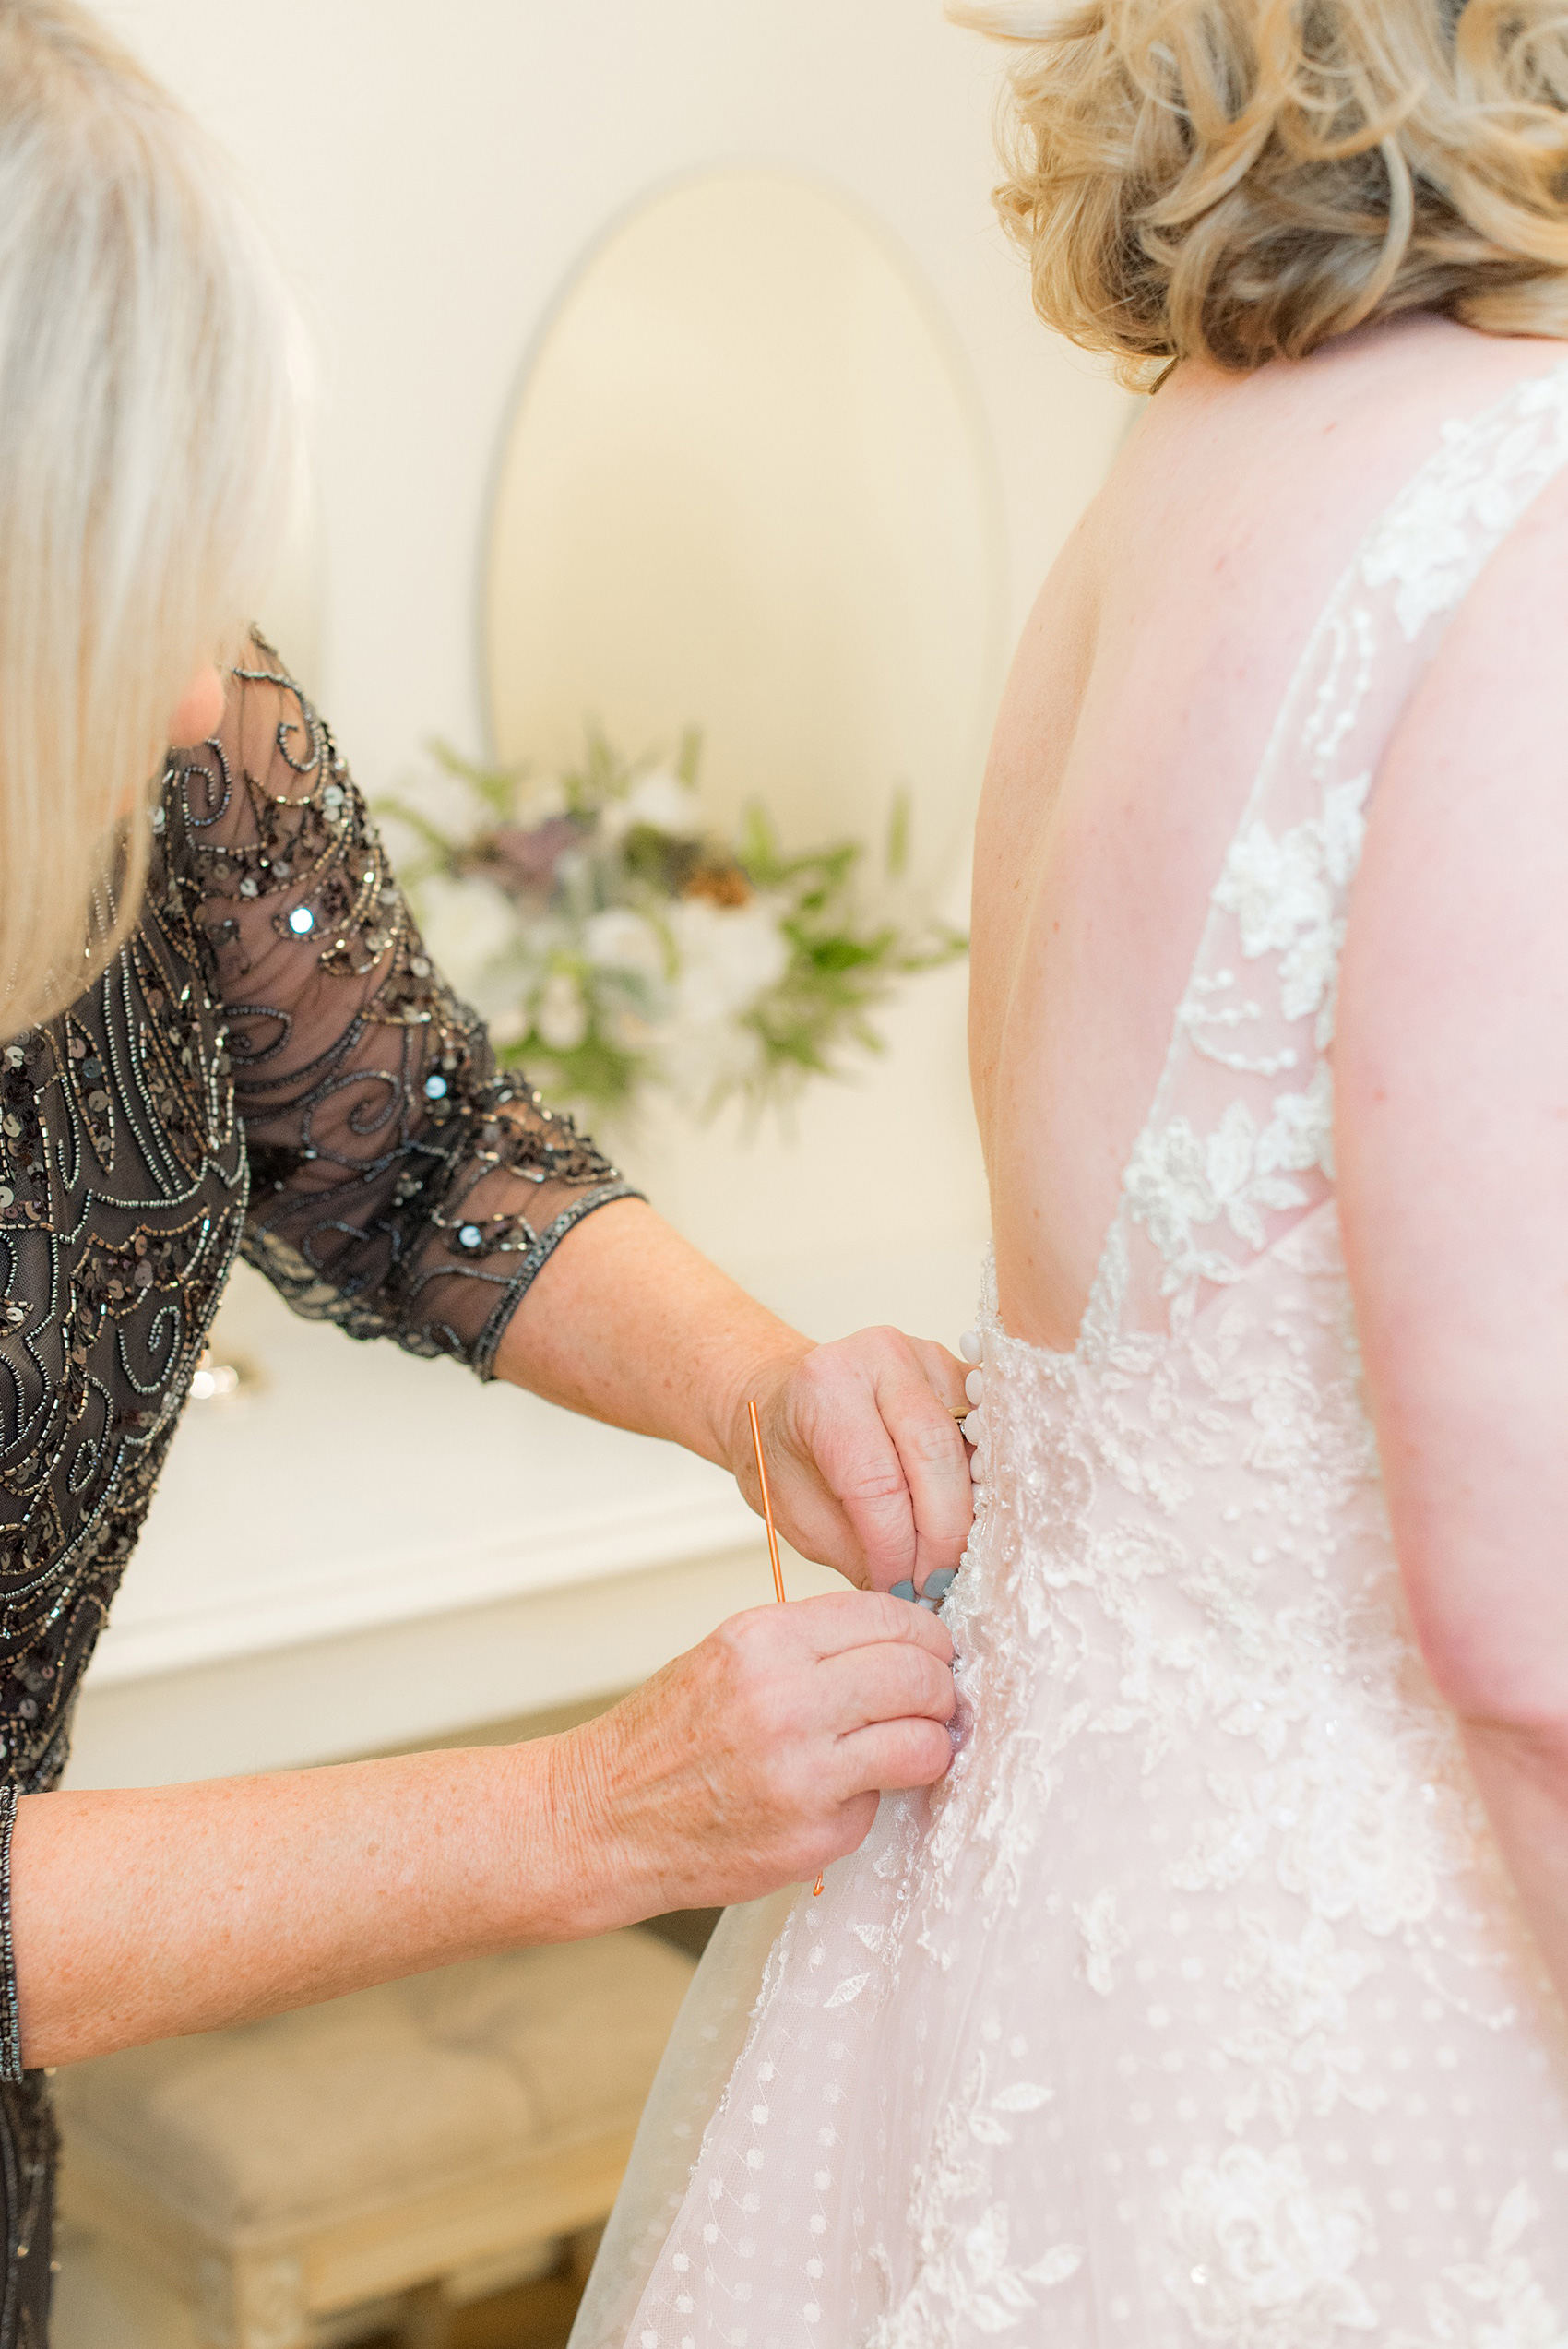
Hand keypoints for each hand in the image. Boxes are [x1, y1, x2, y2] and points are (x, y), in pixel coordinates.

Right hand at [554, 1590, 955, 1923]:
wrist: (605, 1818)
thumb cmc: (668, 1737)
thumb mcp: (731, 1655)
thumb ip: (812, 1644)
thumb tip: (902, 1641)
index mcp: (763, 1640)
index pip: (887, 1616)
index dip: (926, 1635)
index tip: (934, 1650)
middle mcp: (784, 1699)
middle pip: (916, 1675)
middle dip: (941, 1687)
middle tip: (938, 1699)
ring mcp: (801, 1773)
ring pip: (922, 1743)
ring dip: (929, 1744)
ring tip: (911, 1746)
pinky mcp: (812, 1836)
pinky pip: (882, 1804)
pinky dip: (873, 1798)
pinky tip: (837, 1795)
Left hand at [730, 1328, 973, 1592]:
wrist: (783, 1404)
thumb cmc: (785, 1457)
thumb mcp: (798, 1515)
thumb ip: (858, 1552)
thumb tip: (915, 1597)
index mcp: (826, 1387)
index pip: (877, 1480)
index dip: (897, 1547)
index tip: (900, 1589)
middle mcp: (881, 1357)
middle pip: (936, 1454)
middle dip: (942, 1534)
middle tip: (934, 1584)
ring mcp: (929, 1357)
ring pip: (972, 1444)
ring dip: (969, 1512)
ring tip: (949, 1559)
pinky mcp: (961, 1372)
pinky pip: (988, 1433)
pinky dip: (982, 1485)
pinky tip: (967, 1521)